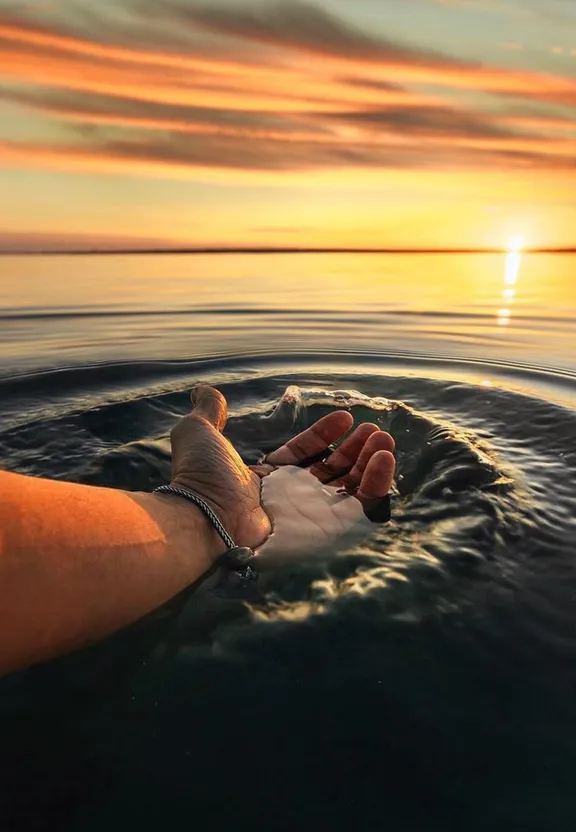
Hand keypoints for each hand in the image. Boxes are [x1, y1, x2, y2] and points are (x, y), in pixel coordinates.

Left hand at [170, 385, 395, 559]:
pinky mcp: (327, 530)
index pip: (305, 453)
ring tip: (385, 441)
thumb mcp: (200, 433)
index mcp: (268, 477)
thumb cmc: (202, 477)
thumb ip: (208, 412)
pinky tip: (384, 459)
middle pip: (333, 470)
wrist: (206, 515)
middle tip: (375, 431)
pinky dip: (376, 483)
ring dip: (371, 462)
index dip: (325, 434)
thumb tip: (204, 390)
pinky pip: (360, 506)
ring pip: (350, 486)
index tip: (346, 416)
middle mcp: (290, 497)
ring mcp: (310, 515)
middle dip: (356, 449)